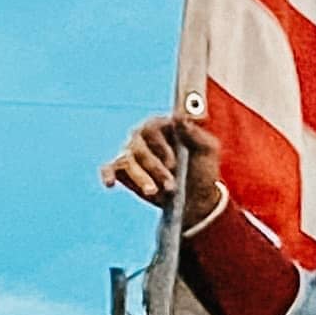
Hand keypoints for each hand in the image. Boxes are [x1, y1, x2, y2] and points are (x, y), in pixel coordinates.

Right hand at [104, 112, 222, 216]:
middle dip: (154, 168)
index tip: (173, 164)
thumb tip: (179, 116)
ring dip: (141, 178)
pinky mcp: (124, 170)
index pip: (152, 128)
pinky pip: (109, 168)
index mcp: (163, 127)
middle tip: (171, 185)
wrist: (198, 198)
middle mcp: (144, 137)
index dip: (160, 147)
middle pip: (139, 147)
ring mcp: (132, 153)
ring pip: (127, 160)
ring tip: (154, 192)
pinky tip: (109, 183)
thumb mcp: (207, 151)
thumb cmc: (203, 170)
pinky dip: (108, 174)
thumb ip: (194, 133)